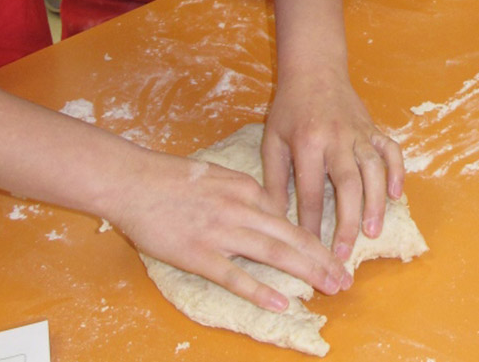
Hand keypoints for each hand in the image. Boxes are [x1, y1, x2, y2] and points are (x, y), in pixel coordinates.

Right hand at [110, 146, 351, 309]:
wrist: (132, 180)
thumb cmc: (169, 177)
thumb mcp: (215, 174)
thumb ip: (241, 193)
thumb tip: (265, 211)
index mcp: (244, 188)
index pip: (287, 216)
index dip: (313, 237)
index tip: (333, 253)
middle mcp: (239, 208)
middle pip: (290, 235)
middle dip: (322, 257)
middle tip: (347, 277)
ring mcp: (220, 231)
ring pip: (273, 253)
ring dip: (306, 272)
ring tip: (331, 287)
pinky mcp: (198, 254)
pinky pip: (235, 276)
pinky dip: (260, 290)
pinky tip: (282, 303)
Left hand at [262, 65, 402, 263]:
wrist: (314, 68)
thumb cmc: (290, 108)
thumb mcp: (272, 139)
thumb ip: (275, 178)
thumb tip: (275, 216)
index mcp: (307, 142)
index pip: (311, 191)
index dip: (311, 222)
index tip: (311, 247)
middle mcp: (336, 138)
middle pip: (347, 185)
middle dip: (346, 222)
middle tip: (344, 252)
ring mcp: (358, 132)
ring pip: (372, 170)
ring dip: (374, 203)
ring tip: (372, 232)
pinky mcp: (373, 127)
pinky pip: (390, 149)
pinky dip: (397, 171)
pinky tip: (395, 194)